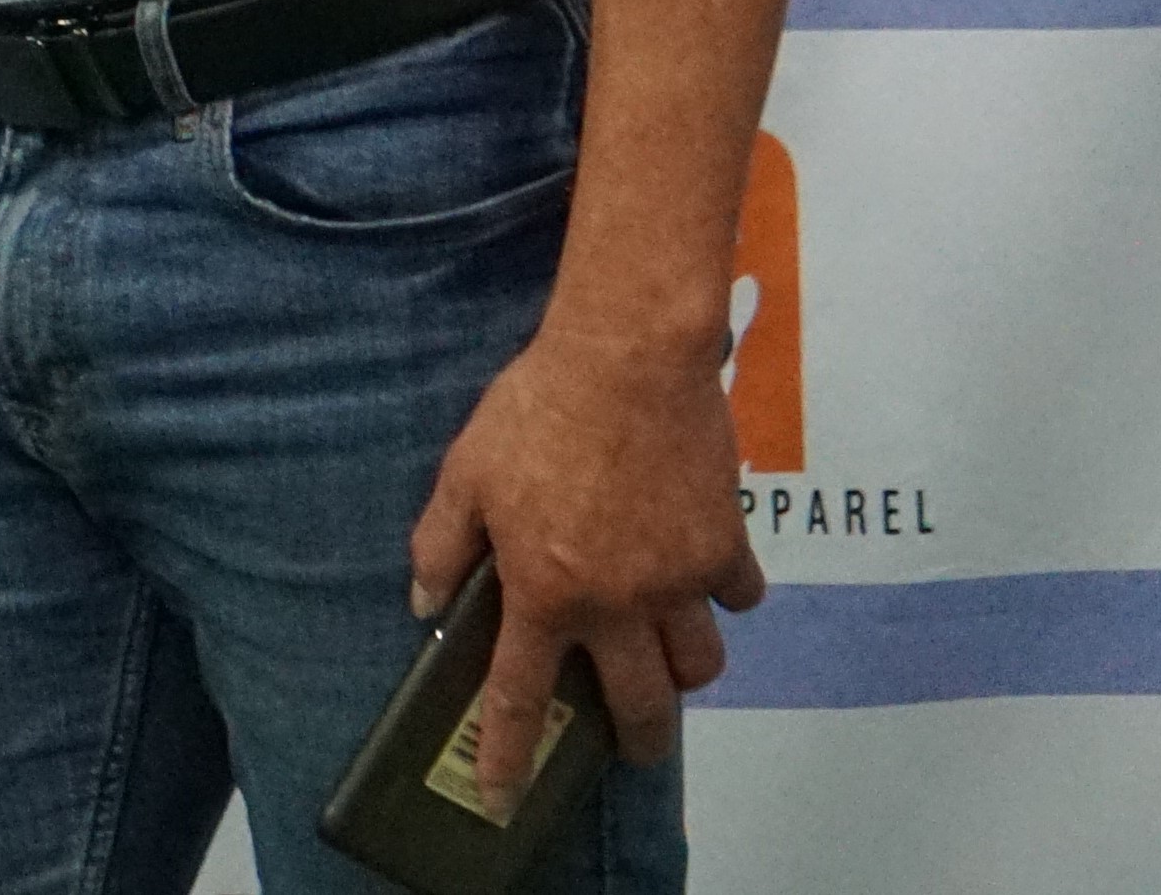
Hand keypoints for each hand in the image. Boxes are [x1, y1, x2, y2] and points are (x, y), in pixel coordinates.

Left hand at [409, 320, 765, 803]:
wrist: (628, 362)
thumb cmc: (534, 412)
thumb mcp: (464, 474)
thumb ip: (442, 543)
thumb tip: (424, 600)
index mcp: (546, 591)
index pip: (520, 693)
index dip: (508, 753)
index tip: (504, 797)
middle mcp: (619, 604)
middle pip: (644, 705)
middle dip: (640, 738)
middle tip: (634, 742)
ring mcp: (680, 581)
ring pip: (700, 664)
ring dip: (683, 669)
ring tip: (664, 652)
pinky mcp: (726, 547)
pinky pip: (736, 596)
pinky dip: (723, 595)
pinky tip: (702, 572)